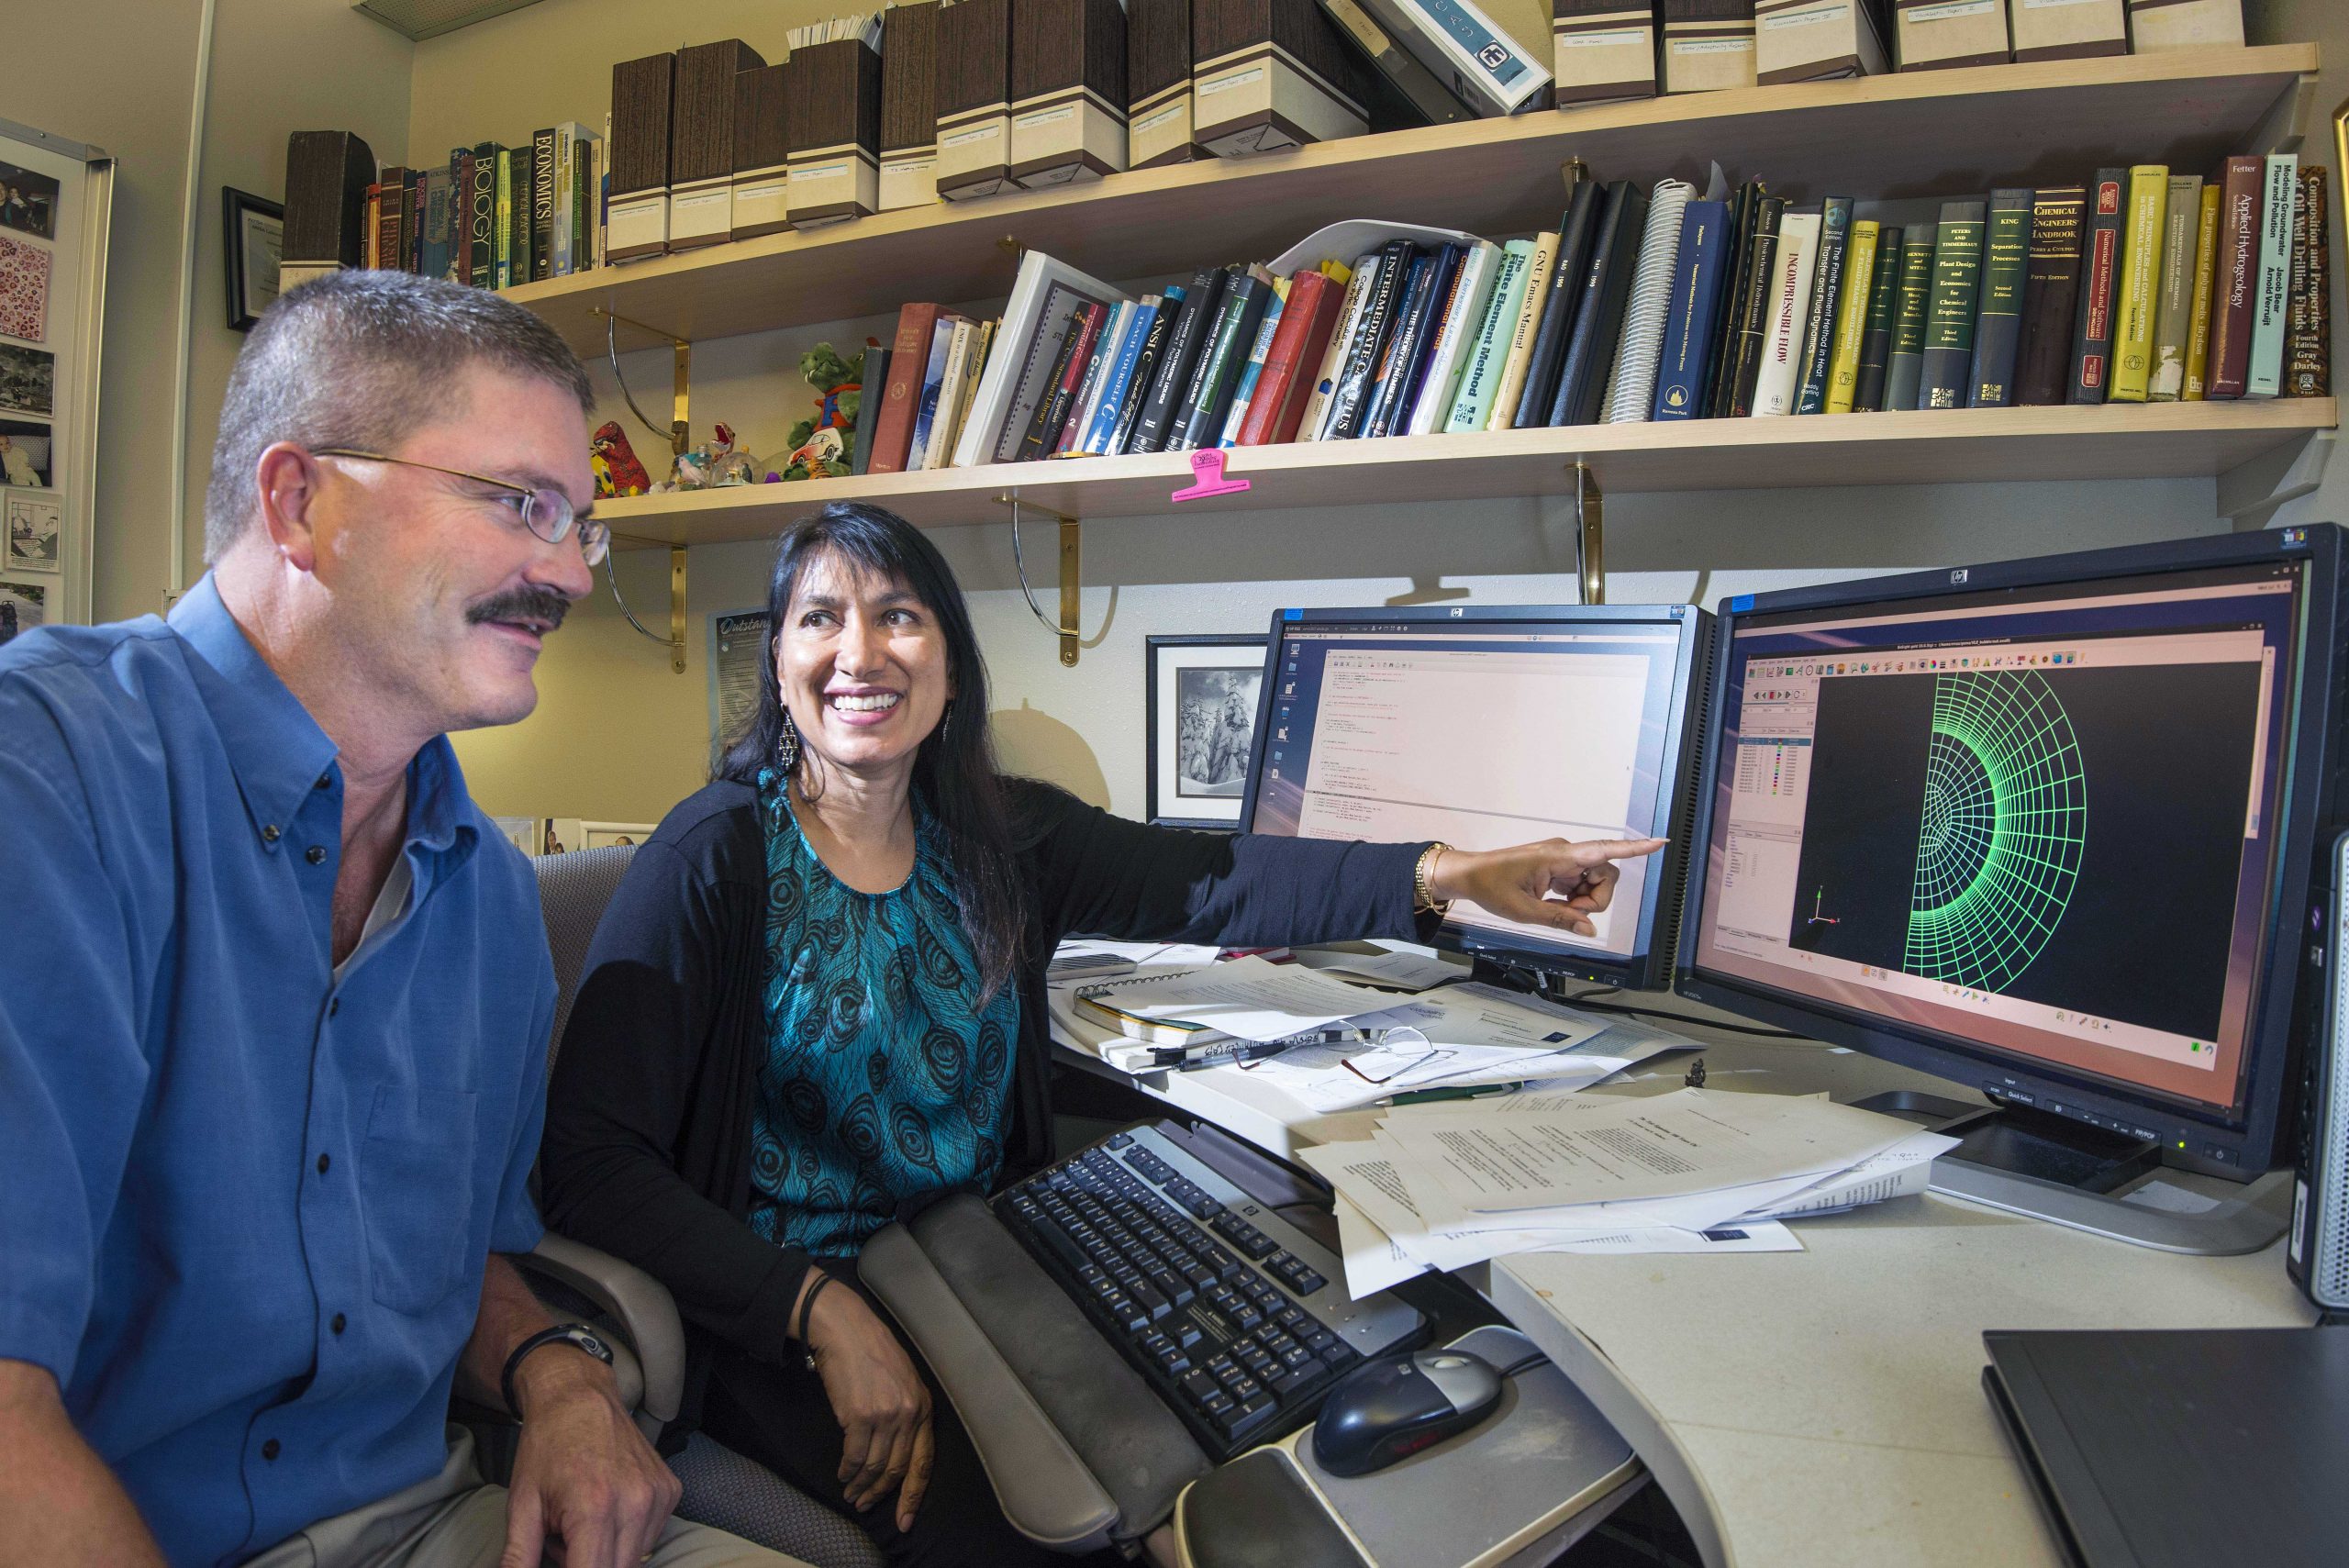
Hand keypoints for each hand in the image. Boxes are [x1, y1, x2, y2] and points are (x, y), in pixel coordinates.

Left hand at [501, 1350, 681, 1567]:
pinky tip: (606, 1508)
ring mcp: (658, 1496)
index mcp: (594, 1509)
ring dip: (607, 1554)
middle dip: (586, 1564)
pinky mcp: (671, 1490)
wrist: (578, 1396)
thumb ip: (518, 1558)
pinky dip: (626, 1535)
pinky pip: (650, 1536)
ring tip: (583, 1523)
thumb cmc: (546, 1448)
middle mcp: (635, 1504)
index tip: (559, 1560)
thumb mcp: (522, 1506)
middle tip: (563, 1540)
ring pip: (635, 1559)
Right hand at [803, 1275, 934, 1531]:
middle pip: (898, 1469)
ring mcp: (886, 1415)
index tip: (906, 1519)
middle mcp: (910, 1414)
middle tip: (866, 1506)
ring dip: (861, 1486)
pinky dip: (847, 1471)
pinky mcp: (859, 1416)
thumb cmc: (871, 1352)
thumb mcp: (903, 1381)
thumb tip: (895, 1450)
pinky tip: (842, 1474)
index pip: (924, 1461)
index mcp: (924, 1407)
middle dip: (881, 1494)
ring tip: (851, 1494)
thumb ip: (906, 1413)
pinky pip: (854, 1456)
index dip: (914, 1494)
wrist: (846, 1328)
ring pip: (875, 1467)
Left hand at [1425, 837, 1667, 936]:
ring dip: (1584, 902)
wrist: (1469, 876)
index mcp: (1558, 857)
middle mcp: (1565, 854)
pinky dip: (1574, 900)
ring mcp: (1563, 860)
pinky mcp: (1559, 868)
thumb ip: (1561, 920)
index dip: (1634, 849)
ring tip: (1555, 909)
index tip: (1659, 842)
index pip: (1603, 851)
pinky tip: (1554, 904)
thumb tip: (1589, 931)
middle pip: (1605, 875)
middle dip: (1596, 900)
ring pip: (1594, 882)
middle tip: (1568, 914)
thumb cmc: (1491, 886)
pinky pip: (1581, 884)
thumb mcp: (1525, 912)